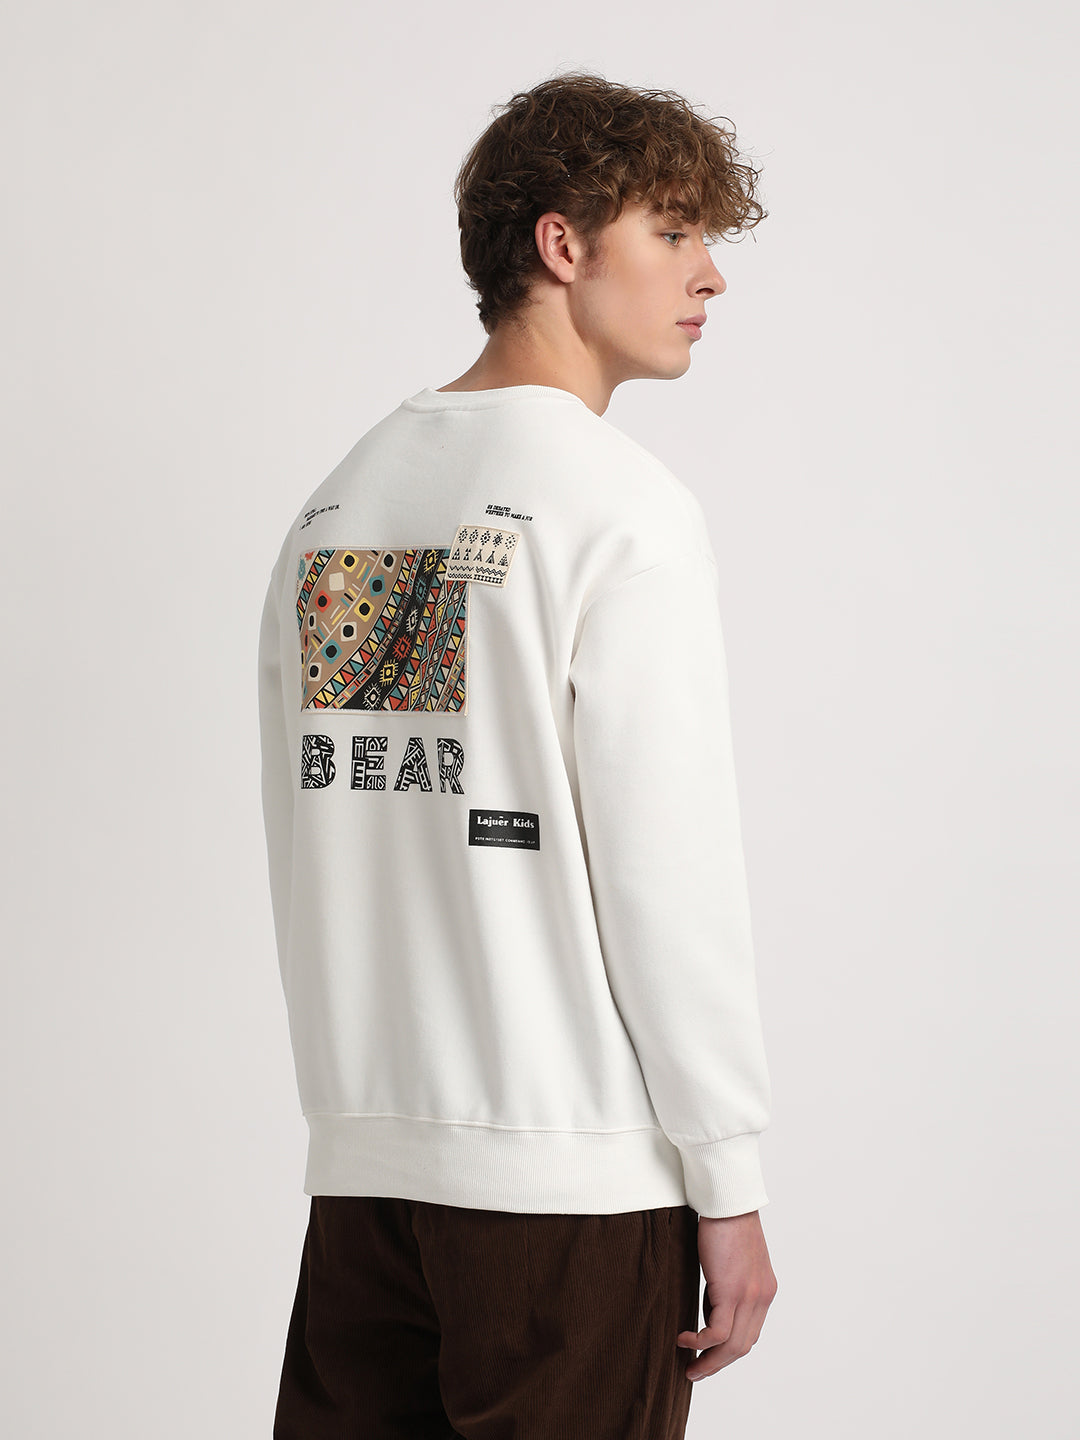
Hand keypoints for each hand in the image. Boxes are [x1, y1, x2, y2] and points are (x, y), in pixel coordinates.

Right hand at [676, 1209, 776, 1380]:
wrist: (727, 1202)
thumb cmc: (725, 1222)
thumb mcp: (732, 1260)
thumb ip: (727, 1284)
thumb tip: (709, 1305)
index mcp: (765, 1291)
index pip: (750, 1333)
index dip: (729, 1350)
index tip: (709, 1356)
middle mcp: (762, 1298)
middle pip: (743, 1346)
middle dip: (719, 1364)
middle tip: (697, 1371)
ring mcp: (750, 1297)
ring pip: (732, 1346)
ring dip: (709, 1362)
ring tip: (689, 1365)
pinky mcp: (731, 1292)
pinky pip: (717, 1333)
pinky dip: (699, 1342)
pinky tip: (684, 1338)